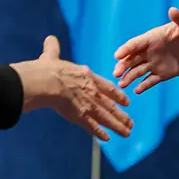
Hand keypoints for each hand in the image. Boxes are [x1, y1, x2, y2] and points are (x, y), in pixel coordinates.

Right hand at [13, 36, 133, 140]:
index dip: (119, 96)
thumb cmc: (49, 69)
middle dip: (122, 116)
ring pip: (106, 118)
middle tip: (131, 123)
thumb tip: (50, 39)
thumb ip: (53, 49)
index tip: (127, 102)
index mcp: (88, 77)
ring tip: (127, 133)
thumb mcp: (52, 56)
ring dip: (117, 126)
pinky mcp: (79, 116)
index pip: (108, 88)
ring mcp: (87, 105)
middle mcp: (92, 92)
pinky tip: (107, 139)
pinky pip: (92, 126)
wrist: (47, 82)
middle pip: (110, 106)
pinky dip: (100, 133)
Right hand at [112, 7, 178, 93]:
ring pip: (138, 71)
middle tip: (116, 73)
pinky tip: (137, 91)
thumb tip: (173, 10)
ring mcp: (154, 63)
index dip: (126, 49)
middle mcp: (149, 51)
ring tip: (122, 85)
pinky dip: (143, 85)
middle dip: (123, 66)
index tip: (117, 55)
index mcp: (151, 38)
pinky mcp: (162, 74)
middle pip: (132, 59)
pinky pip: (150, 80)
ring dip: (129, 77)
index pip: (135, 44)